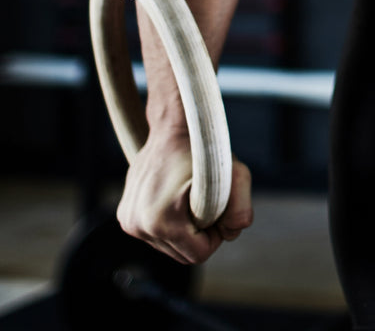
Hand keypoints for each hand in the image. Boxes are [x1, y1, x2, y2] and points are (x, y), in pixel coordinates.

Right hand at [117, 124, 252, 263]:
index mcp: (160, 220)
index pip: (199, 254)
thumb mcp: (236, 174)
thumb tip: (234, 232)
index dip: (216, 236)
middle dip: (201, 235)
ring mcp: (128, 222)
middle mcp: (138, 225)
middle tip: (209, 203)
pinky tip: (177, 199)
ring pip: (169, 247)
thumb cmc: (206, 150)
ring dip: (186, 230)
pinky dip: (171, 224)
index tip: (220, 210)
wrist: (173, 127)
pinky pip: (156, 236)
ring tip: (192, 199)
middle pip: (182, 255)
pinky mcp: (125, 217)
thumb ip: (241, 209)